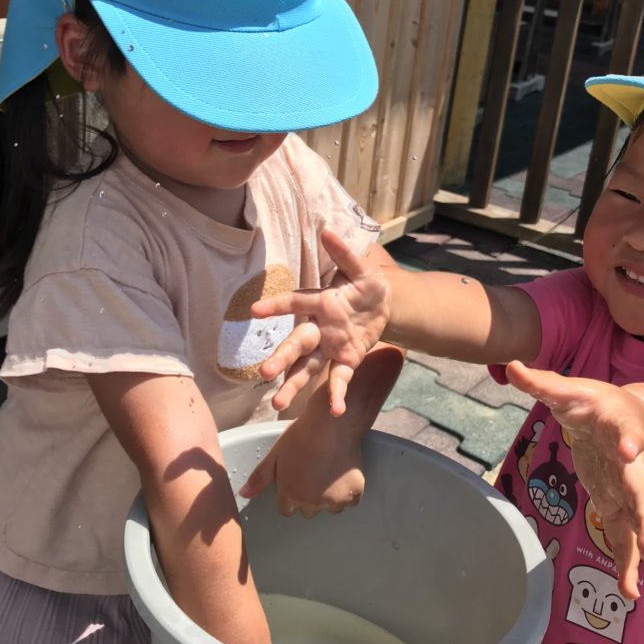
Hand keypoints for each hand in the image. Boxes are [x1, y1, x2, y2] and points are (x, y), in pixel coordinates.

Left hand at [236, 413, 364, 516]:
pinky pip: (350, 501)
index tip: (296, 482)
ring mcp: (334, 500)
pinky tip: (342, 474)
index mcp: (291, 494)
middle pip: (308, 511)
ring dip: (329, 497)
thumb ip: (259, 478)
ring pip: (330, 508)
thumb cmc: (301, 436)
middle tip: (312, 475)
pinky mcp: (354, 494)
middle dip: (308, 498)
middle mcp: (312, 503)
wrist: (332, 424)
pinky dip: (347, 492)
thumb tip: (243, 494)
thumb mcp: (275, 455)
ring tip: (328, 473)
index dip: (290, 496)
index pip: (287, 510)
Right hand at [252, 230, 389, 414]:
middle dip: (281, 357)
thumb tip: (327, 232)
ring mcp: (331, 347)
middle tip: (263, 372)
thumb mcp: (361, 267)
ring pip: (308, 367)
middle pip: (297, 343)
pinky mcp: (346, 361)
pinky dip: (337, 395)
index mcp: (321, 302)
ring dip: (293, 384)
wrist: (388, 305)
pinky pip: (339, 379)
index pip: (294, 302)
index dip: (276, 307)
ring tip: (278, 404)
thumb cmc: (367, 284)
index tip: (254, 311)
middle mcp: (320, 327)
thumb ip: (344, 253)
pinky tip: (336, 412)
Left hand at [505, 361, 643, 599]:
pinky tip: (632, 592)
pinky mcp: (622, 510)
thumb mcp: (568, 390)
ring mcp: (630, 491)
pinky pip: (628, 540)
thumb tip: (511, 366)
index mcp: (620, 429)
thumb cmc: (595, 404)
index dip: (627, 440)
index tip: (628, 448)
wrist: (626, 421)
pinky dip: (630, 564)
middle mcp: (633, 465)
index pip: (626, 433)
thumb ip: (542, 383)